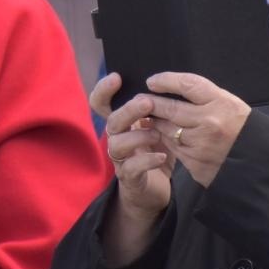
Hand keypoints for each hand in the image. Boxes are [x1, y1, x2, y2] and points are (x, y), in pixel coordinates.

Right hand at [91, 72, 173, 222]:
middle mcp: (117, 138)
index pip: (102, 103)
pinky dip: (146, 160)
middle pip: (112, 120)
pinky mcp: (129, 178)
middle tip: (146, 103)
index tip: (117, 77)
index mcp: (123, 123)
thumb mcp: (159, 127)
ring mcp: (121, 159)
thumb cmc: (157, 152)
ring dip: (138, 136)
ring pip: (117, 144)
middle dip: (128, 110)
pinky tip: (161, 157)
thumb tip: (166, 84)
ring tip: (158, 135)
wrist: (157, 191)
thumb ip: (157, 110)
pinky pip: (131, 167)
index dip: (104, 90)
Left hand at [142, 71, 251, 187]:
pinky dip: (165, 139)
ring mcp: (202, 144)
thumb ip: (204, 96)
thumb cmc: (242, 128)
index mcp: (222, 103)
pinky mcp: (195, 162)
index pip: (187, 85)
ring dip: (156, 122)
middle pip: (171, 108)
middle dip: (151, 102)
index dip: (166, 80)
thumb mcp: (230, 104)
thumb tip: (172, 86)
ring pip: (167, 129)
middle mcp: (210, 123)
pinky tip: (161, 134)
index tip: (152, 81)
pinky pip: (172, 147)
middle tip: (140, 98)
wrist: (259, 161)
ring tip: (149, 116)